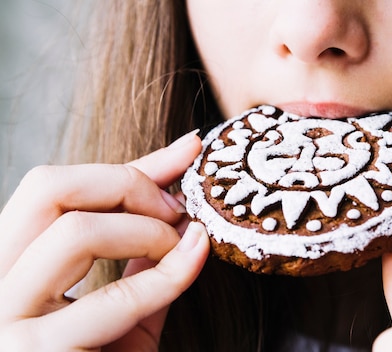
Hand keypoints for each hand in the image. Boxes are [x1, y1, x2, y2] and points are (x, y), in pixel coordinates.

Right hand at [0, 131, 208, 350]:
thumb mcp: (122, 302)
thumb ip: (142, 251)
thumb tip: (178, 185)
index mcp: (9, 261)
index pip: (53, 185)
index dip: (128, 164)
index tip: (187, 155)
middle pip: (47, 188)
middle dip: (127, 185)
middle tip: (174, 209)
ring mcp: (5, 320)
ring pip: (74, 233)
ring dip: (146, 230)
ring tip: (180, 246)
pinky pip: (110, 300)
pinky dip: (165, 274)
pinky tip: (194, 257)